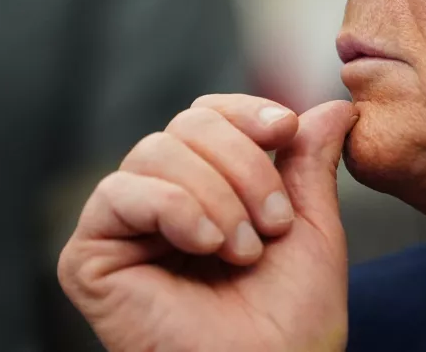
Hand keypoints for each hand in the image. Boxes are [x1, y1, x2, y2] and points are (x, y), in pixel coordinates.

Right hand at [57, 95, 356, 351]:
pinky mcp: (88, 256)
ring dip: (216, 196)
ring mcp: (123, 227)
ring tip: (243, 250)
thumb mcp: (310, 224)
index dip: (246, 112)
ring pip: (155, 151)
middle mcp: (160, 200)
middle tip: (273, 224)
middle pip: (186, 126)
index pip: (209, 115)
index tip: (286, 130)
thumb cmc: (293, 318)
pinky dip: (173, 207)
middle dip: (243, 165)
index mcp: (206, 188)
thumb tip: (336, 107)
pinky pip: (119, 193)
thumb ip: (311, 162)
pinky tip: (205, 243)